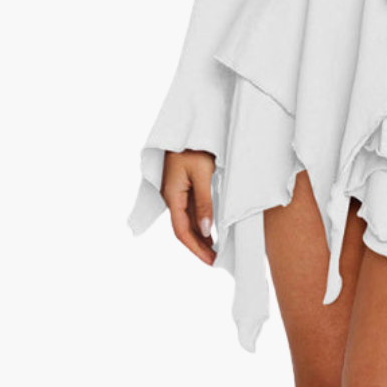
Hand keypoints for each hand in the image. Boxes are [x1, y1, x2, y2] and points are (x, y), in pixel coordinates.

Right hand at [161, 149, 216, 265]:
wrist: (190, 125)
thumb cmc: (194, 147)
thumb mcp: (202, 174)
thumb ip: (204, 203)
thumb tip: (204, 231)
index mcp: (172, 196)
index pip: (182, 231)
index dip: (196, 249)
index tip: (210, 260)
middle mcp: (171, 197)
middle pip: (183, 229)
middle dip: (198, 246)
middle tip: (215, 260)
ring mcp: (177, 191)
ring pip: (187, 220)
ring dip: (199, 236)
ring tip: (214, 249)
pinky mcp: (183, 184)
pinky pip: (190, 209)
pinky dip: (200, 222)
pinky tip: (209, 228)